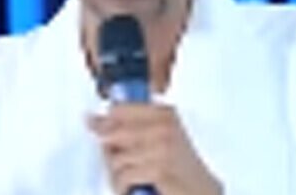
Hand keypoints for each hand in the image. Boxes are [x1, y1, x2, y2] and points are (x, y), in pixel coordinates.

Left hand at [88, 104, 221, 194]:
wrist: (203, 192)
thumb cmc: (181, 169)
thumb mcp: (161, 139)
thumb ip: (133, 128)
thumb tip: (94, 120)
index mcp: (164, 114)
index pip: (119, 109)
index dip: (103, 121)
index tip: (92, 123)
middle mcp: (164, 126)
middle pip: (113, 132)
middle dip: (108, 152)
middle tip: (115, 164)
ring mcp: (162, 147)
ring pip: (116, 158)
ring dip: (116, 174)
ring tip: (127, 180)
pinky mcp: (159, 169)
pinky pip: (123, 175)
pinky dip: (122, 186)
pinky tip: (131, 189)